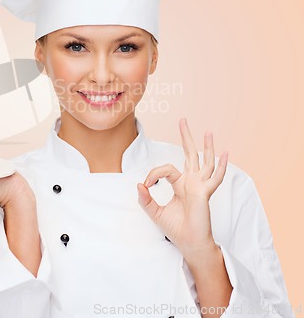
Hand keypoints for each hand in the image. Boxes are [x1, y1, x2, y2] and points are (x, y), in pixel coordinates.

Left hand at [137, 118, 227, 256]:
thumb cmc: (176, 229)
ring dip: (206, 146)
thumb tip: (138, 184)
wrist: (189, 244)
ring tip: (208, 131)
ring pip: (205, 161)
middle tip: (183, 120)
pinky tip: (226, 154)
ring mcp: (200, 186)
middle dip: (186, 137)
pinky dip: (222, 166)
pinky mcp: (205, 194)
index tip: (146, 185)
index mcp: (180, 184)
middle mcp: (191, 182)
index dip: (153, 173)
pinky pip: (215, 178)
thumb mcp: (155, 212)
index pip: (166, 169)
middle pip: (190, 154)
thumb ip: (145, 199)